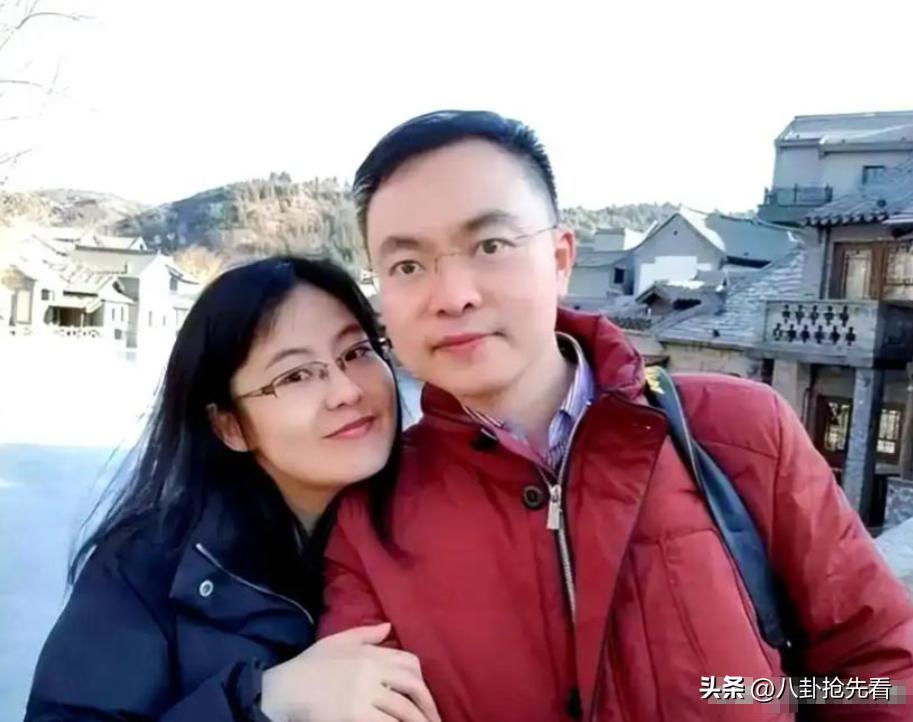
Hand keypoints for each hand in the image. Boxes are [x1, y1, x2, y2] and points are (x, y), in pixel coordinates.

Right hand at [260, 622, 441, 721]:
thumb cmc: (308, 667)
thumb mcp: (336, 642)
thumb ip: (365, 634)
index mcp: (370, 653)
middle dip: (428, 703)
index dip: (421, 680)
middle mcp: (372, 670)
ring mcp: (365, 692)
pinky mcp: (356, 714)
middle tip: (435, 720)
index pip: (408, 662)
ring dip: (420, 721)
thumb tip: (389, 627)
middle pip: (413, 684)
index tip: (424, 696)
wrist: (282, 689)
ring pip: (405, 708)